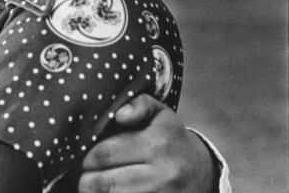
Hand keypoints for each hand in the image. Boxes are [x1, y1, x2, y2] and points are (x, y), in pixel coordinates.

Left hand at [79, 94, 216, 192]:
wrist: (202, 172)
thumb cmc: (171, 139)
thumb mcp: (160, 114)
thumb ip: (139, 105)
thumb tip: (121, 115)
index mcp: (157, 144)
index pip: (104, 154)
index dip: (88, 158)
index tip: (86, 160)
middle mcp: (164, 174)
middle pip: (105, 183)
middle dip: (87, 181)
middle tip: (86, 178)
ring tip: (96, 187)